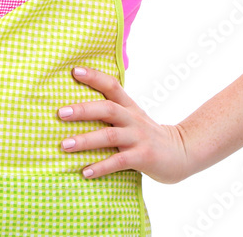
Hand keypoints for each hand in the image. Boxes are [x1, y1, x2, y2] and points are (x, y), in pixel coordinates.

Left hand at [58, 64, 192, 183]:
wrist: (181, 153)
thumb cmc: (146, 134)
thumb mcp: (132, 116)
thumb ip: (111, 110)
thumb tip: (75, 106)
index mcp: (129, 106)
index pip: (112, 85)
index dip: (94, 76)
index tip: (74, 70)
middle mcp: (133, 119)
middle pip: (108, 109)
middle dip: (83, 110)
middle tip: (61, 113)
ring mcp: (139, 138)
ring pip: (110, 136)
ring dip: (86, 140)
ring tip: (65, 145)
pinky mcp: (144, 157)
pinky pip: (120, 162)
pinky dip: (101, 166)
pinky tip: (85, 171)